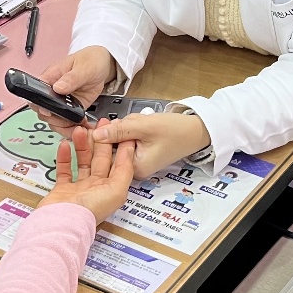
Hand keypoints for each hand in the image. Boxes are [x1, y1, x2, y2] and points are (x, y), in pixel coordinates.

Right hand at [38, 46, 115, 135]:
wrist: (102, 66)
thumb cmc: (90, 60)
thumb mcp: (84, 67)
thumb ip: (71, 78)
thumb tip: (57, 87)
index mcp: (50, 77)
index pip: (35, 93)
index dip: (39, 104)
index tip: (49, 111)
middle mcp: (52, 91)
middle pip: (42, 111)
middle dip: (54, 120)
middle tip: (68, 121)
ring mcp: (61, 102)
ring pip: (53, 120)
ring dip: (63, 127)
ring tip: (77, 126)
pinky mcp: (71, 109)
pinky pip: (66, 122)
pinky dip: (73, 128)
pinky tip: (82, 126)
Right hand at [41, 122, 136, 222]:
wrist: (62, 222)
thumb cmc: (90, 210)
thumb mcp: (116, 189)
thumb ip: (124, 170)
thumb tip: (128, 152)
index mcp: (112, 189)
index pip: (118, 163)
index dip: (119, 146)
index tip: (119, 129)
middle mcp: (97, 188)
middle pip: (100, 160)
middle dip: (100, 141)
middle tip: (99, 125)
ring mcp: (79, 188)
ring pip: (82, 162)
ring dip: (82, 146)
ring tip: (80, 130)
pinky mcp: (62, 189)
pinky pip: (64, 169)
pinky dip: (64, 156)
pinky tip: (64, 144)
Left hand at [90, 112, 211, 179]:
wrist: (197, 130)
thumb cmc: (175, 130)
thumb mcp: (144, 126)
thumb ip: (118, 131)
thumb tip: (95, 134)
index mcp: (135, 169)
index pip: (108, 153)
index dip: (104, 136)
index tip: (106, 123)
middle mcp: (135, 171)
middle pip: (112, 147)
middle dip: (118, 130)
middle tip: (132, 121)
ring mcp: (138, 163)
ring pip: (120, 142)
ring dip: (126, 128)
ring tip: (140, 122)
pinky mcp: (141, 155)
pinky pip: (128, 141)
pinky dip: (132, 131)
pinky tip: (141, 125)